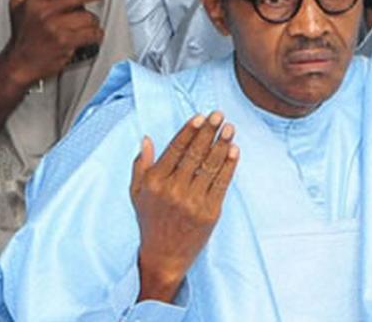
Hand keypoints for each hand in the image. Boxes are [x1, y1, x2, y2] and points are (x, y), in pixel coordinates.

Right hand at [4, 0, 103, 86]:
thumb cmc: (22, 34)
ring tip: (91, 22)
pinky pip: (91, 34)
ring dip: (93, 20)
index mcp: (34, 1)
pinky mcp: (67, 43)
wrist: (20, 62)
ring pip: (88, 17)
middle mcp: (45, 12)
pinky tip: (93, 34)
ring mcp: (57, 28)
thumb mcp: (16, 4)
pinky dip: (96, 35)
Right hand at [132, 112, 238, 302]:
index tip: (200, 117)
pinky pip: (221, 184)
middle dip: (208, 132)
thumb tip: (146, 139)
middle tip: (219, 115)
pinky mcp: (209, 212)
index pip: (175, 150)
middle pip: (194, 154)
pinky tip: (234, 151)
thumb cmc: (150, 222)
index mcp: (154, 182)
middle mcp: (173, 190)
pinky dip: (229, 166)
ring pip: (210, 167)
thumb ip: (140, 166)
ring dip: (221, 145)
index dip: (189, 131)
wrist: (164, 256)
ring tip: (229, 129)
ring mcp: (192, 202)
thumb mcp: (137, 194)